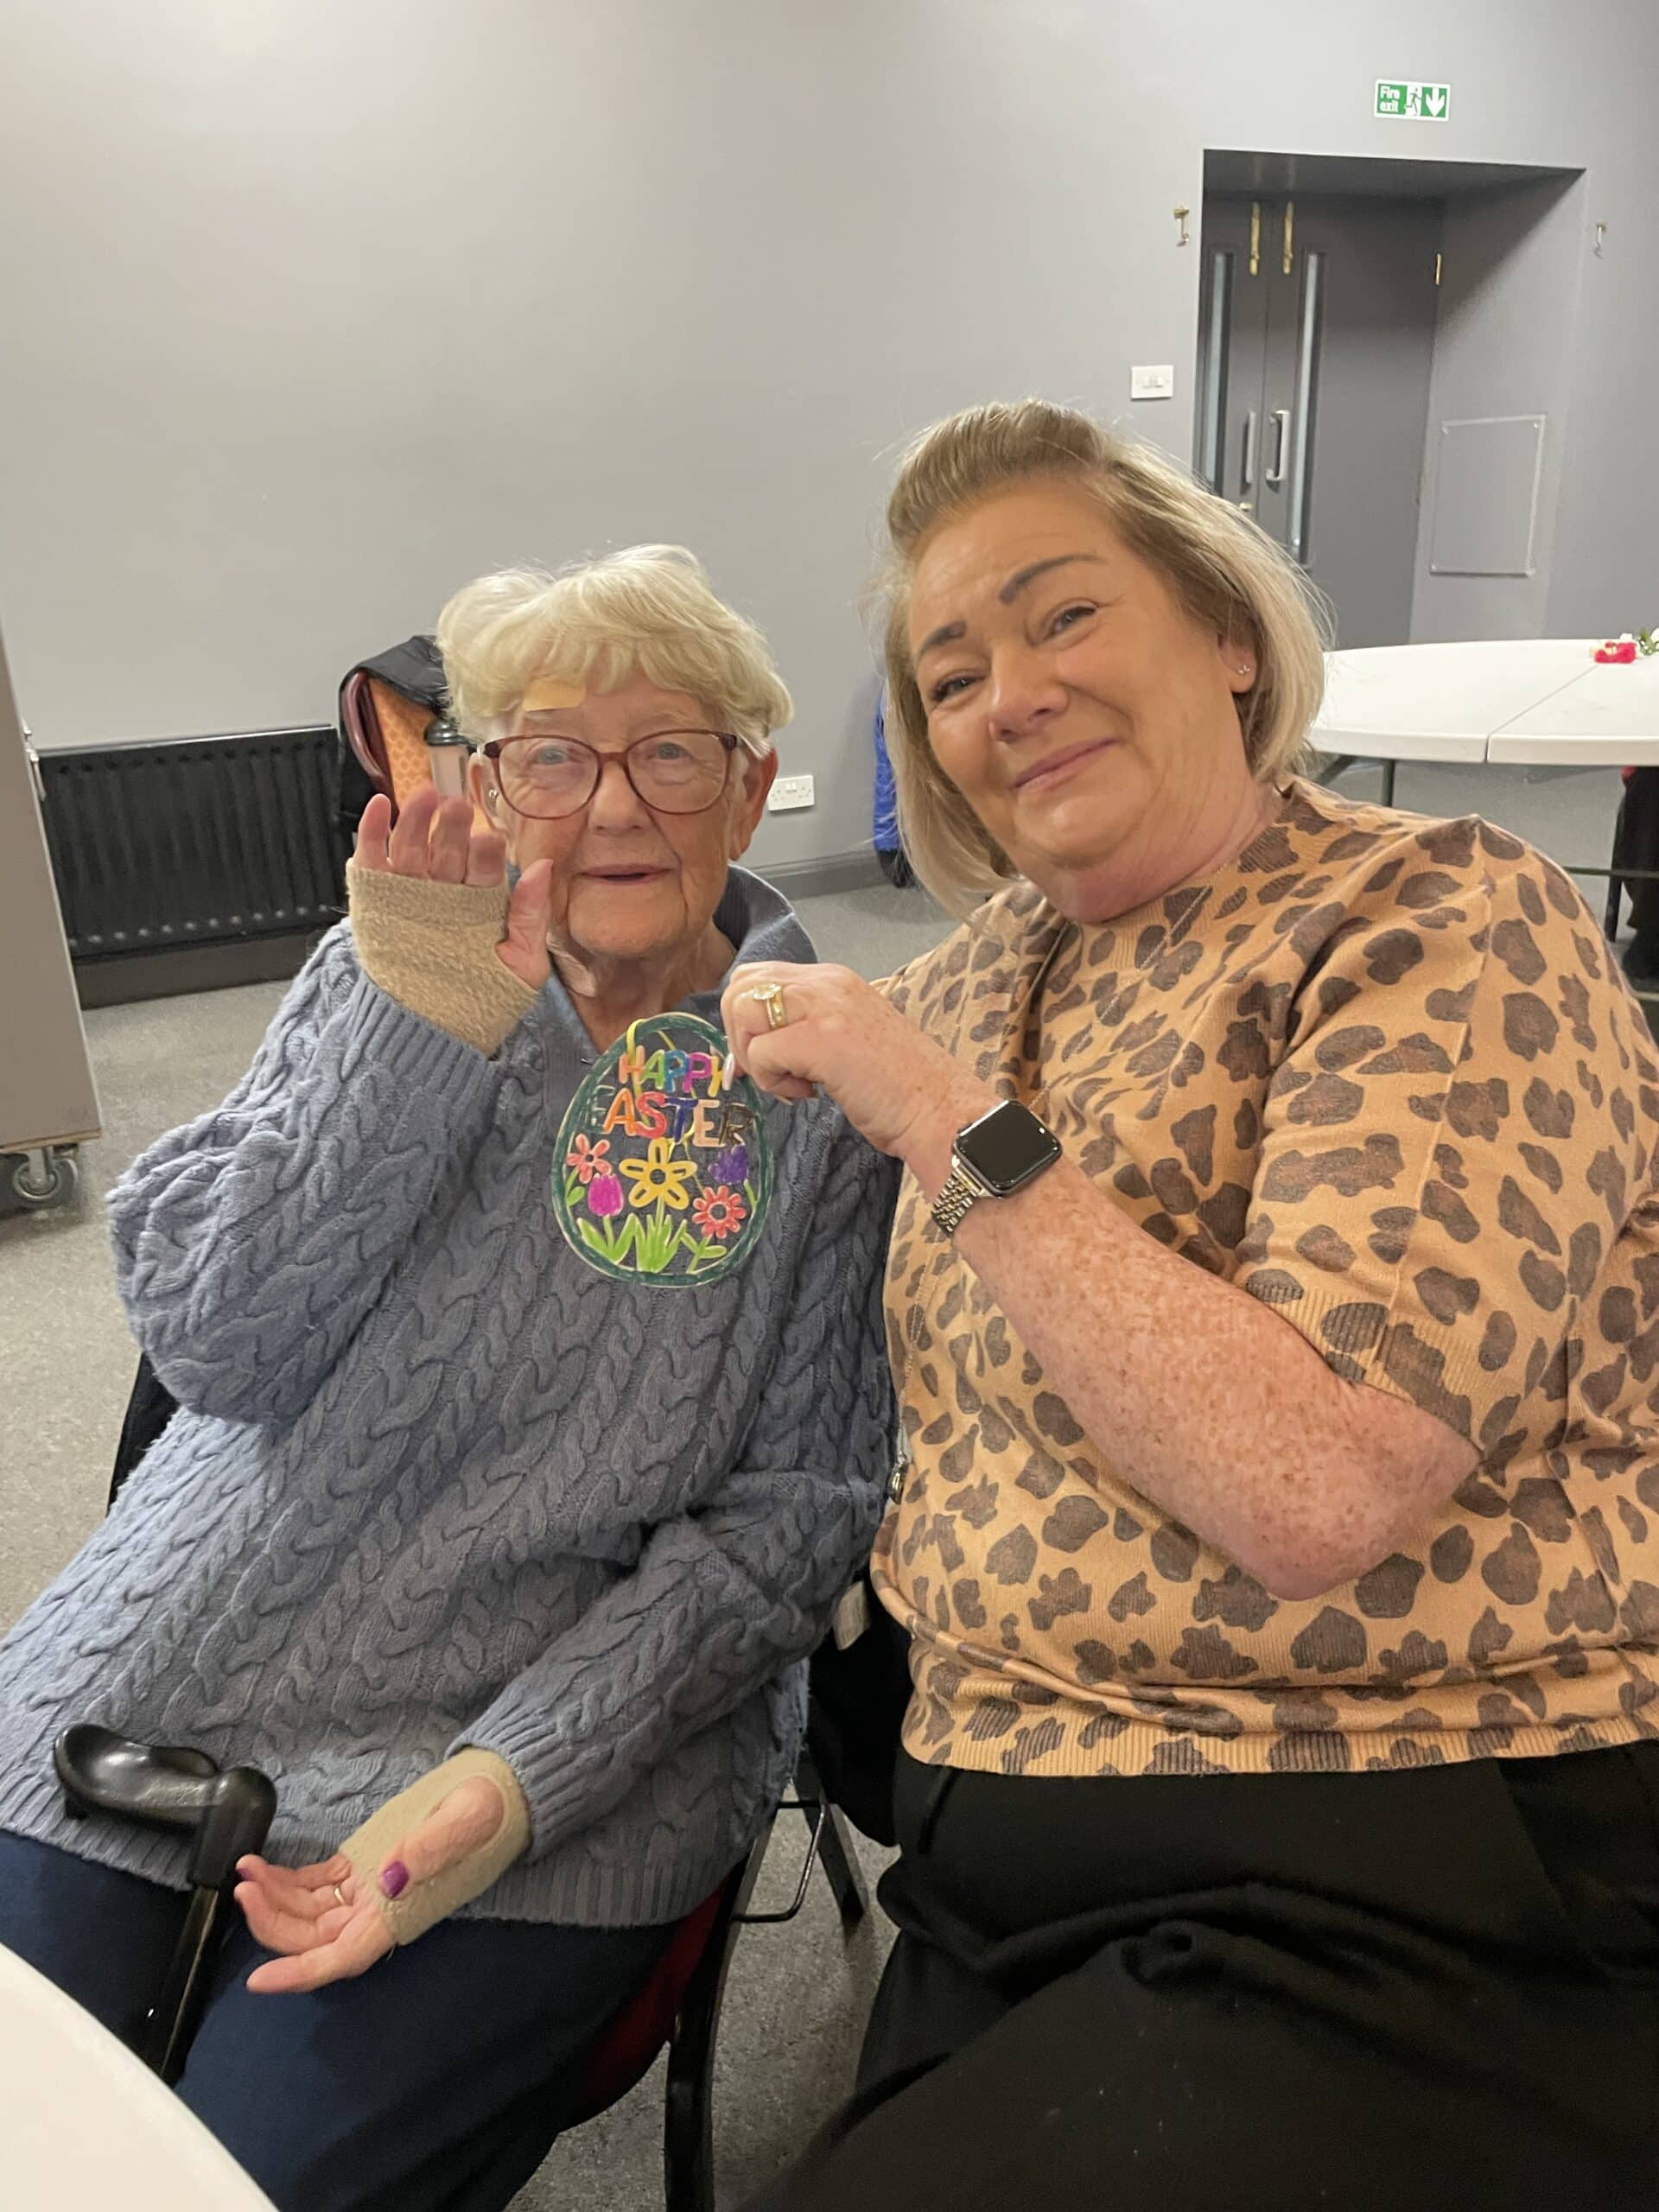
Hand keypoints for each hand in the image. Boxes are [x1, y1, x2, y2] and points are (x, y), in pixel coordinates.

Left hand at [235, 1774, 506, 1993]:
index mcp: (403, 1911)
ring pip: (308, 1914)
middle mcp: (380, 1910)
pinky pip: (314, 1885)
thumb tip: (389, 1878)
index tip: (259, 1981)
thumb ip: (430, 1848)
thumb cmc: (491, 1809)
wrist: (500, 1790)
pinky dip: (284, 1881)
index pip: (344, 1957)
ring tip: (246, 1872)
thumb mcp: (466, 1820)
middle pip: (314, 1940)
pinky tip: (261, 1867)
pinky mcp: (361, 1866)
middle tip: (244, 1889)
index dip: (301, 1973)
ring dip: (272, 1900)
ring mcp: (368, 1889)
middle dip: (272, 1923)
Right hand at [353, 788, 553, 992]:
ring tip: (423, 798)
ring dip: (415, 821)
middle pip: (448, 851)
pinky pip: (373, 862)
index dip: (486, 853)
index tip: (490, 838)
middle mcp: (446, 891)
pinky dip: (372, 833)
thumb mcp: (522, 963)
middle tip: (456, 807)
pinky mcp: (376, 901)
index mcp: (481, 901)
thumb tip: (544, 866)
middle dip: (452, 828)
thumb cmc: (483, 1000)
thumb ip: (531, 916)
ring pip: (411, 848)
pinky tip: (380, 806)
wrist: (435, 1032)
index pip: (484, 868)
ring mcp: (410, 894)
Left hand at [719, 961, 992, 1174]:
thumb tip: (754, 1044)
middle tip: (770, 1072)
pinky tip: (809, 1094)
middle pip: (741, 987)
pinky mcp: (822, 1039)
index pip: (759, 977)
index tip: (762, 1060)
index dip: (746, 1020)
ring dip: (756, 1058)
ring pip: (743, 1013)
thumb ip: (807, 1026)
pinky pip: (761, 1052)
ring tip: (793, 1083)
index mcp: (834, 980)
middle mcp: (827, 982)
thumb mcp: (848, 1037)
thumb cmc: (900, 1088)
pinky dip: (773, 1081)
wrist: (941, 1112)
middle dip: (740, 1036)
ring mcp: (825, 1007)